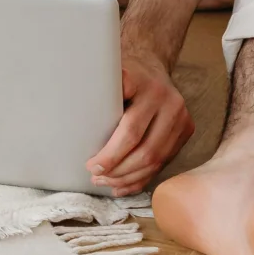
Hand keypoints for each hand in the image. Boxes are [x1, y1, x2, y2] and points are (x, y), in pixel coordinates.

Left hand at [87, 53, 192, 195]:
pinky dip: (141, 178)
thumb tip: (67, 114)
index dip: (111, 151)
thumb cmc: (123, 76)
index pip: (129, 126)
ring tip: (104, 181)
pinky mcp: (187, 130)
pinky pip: (164, 162)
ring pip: (156, 159)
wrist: (153, 68)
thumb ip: (96, 92)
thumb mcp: (108, 74)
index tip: (90, 164)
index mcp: (145, 85)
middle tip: (94, 174)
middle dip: (117, 168)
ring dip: (127, 177)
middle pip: (143, 147)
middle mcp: (169, 101)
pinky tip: (122, 186)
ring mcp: (181, 117)